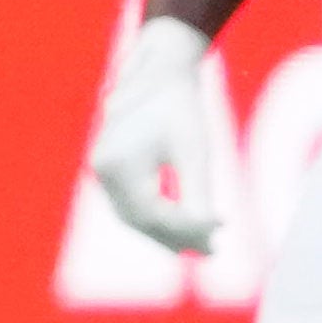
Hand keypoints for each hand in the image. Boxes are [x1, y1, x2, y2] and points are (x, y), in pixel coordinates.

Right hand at [86, 10, 229, 250]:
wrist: (159, 71)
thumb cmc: (180, 106)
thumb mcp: (195, 149)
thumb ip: (198, 191)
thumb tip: (208, 229)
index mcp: (117, 164)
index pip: (153, 212)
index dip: (188, 229)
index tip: (221, 236)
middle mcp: (100, 169)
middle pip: (139, 219)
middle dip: (176, 237)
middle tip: (213, 251)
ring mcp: (100, 169)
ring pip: (133, 214)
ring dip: (166, 231)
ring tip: (201, 244)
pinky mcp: (108, 168)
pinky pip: (131, 202)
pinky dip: (157, 215)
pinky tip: (183, 223)